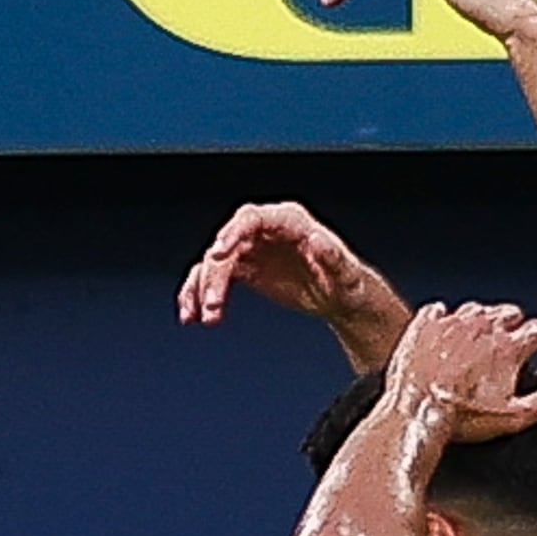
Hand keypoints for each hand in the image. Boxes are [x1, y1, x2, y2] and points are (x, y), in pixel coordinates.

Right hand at [178, 200, 402, 355]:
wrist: (340, 298)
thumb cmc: (346, 283)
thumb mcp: (345, 273)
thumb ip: (334, 256)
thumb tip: (318, 240)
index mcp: (290, 221)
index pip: (251, 218)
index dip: (231, 233)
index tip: (217, 254)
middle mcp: (266, 230)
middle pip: (227, 245)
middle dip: (214, 275)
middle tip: (212, 305)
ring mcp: (252, 248)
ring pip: (214, 262)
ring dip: (202, 289)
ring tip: (204, 317)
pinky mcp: (245, 267)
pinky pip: (212, 276)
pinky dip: (198, 293)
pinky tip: (191, 313)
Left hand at [386, 298, 536, 445]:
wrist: (414, 410)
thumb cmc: (462, 417)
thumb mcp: (514, 416)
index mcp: (509, 347)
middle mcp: (483, 327)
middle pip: (506, 313)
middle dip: (514, 318)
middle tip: (516, 322)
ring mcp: (451, 324)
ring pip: (474, 309)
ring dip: (481, 314)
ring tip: (483, 319)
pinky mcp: (422, 327)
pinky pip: (435, 312)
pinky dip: (441, 315)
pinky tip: (441, 318)